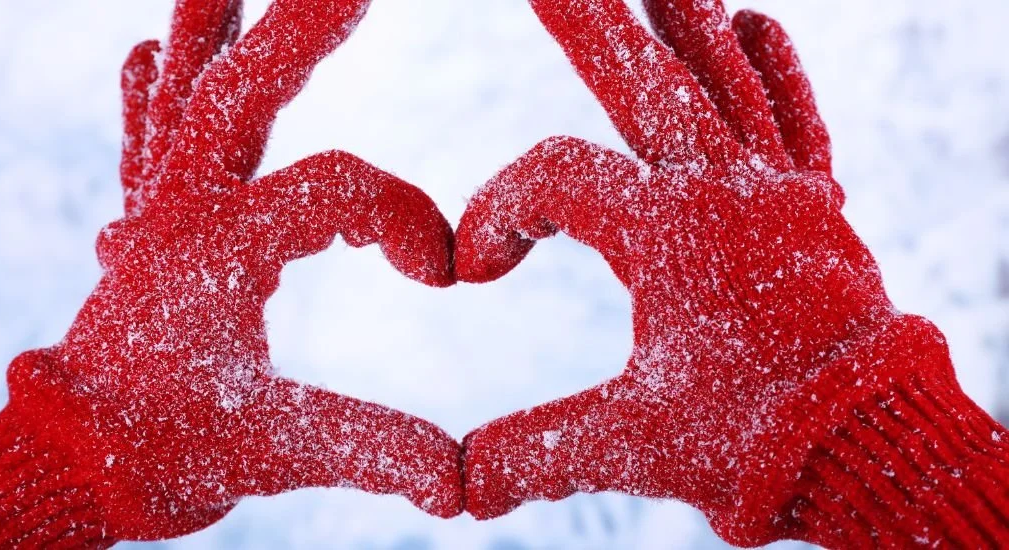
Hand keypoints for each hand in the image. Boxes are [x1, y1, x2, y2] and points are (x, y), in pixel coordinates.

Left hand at [0, 0, 460, 544]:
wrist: (72, 463)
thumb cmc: (166, 453)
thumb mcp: (276, 450)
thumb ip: (375, 450)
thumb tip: (464, 483)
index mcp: (219, 249)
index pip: (336, 191)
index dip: (405, 221)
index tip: (442, 276)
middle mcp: (180, 210)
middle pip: (244, 92)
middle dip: (300, 29)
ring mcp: (156, 210)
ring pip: (187, 96)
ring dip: (212, 30)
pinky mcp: (147, 226)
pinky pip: (148, 143)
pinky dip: (152, 95)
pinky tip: (144, 53)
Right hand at [456, 0, 954, 543]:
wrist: (872, 447)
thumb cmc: (755, 440)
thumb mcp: (630, 444)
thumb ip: (534, 453)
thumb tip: (457, 489)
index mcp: (664, 233)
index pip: (553, 181)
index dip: (495, 212)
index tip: (476, 270)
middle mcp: (722, 192)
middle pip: (641, 85)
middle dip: (590, 26)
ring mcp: (777, 193)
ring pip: (723, 83)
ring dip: (684, 24)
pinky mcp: (816, 210)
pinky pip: (797, 123)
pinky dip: (778, 72)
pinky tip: (761, 20)